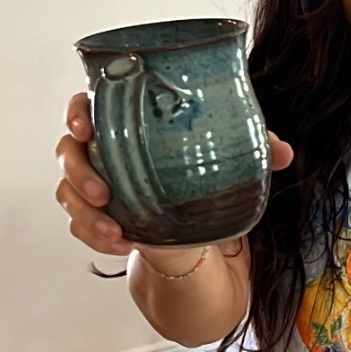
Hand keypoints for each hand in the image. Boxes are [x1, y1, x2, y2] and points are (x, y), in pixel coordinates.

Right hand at [55, 94, 293, 266]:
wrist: (199, 226)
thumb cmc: (204, 175)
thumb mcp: (230, 160)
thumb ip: (255, 147)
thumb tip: (283, 152)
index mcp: (127, 125)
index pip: (86, 107)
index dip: (76, 114)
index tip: (84, 128)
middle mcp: (104, 153)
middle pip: (67, 152)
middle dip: (79, 172)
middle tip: (102, 190)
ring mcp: (96, 187)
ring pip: (68, 194)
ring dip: (86, 214)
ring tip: (115, 230)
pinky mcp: (98, 219)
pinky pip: (81, 228)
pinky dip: (96, 238)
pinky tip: (122, 244)